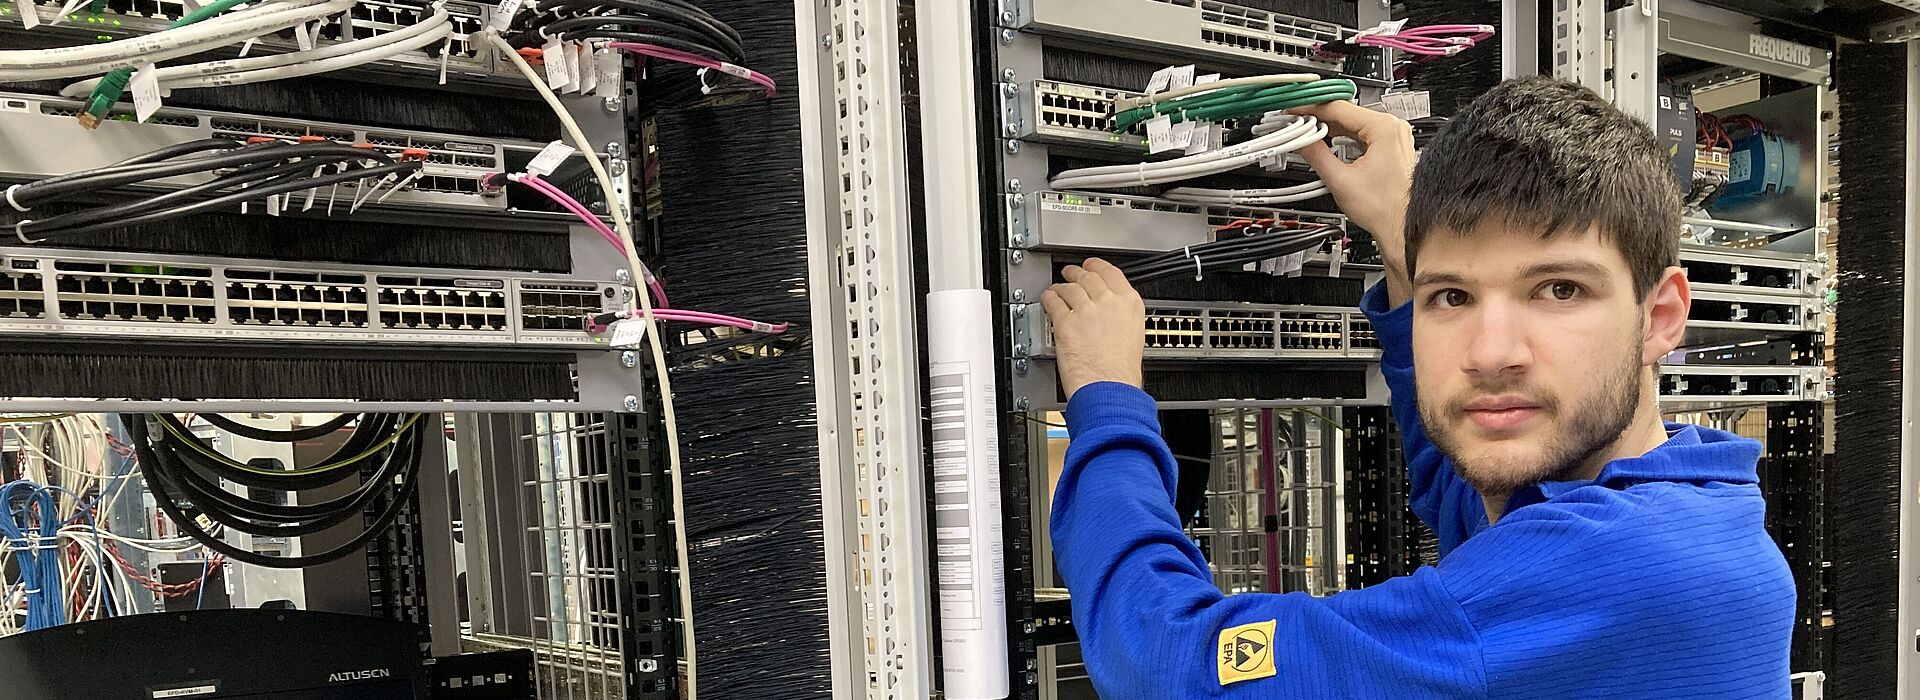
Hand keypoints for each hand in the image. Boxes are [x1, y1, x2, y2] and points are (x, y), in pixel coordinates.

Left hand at [1042, 259, 1144, 400]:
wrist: (1110, 388)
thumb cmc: (1121, 373)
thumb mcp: (1133, 335)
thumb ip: (1121, 318)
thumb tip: (1112, 315)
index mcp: (1130, 304)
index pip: (1111, 273)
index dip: (1098, 266)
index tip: (1092, 265)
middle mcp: (1109, 302)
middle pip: (1088, 276)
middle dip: (1077, 273)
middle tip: (1071, 273)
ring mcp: (1086, 310)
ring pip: (1069, 287)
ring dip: (1061, 286)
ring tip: (1057, 288)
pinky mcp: (1066, 322)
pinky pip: (1053, 301)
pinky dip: (1049, 298)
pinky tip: (1048, 299)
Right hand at [1290, 101, 1415, 303]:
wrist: (1402, 227)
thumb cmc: (1384, 209)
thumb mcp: (1340, 180)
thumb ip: (1315, 154)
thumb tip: (1299, 140)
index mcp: (1383, 128)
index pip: (1338, 108)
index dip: (1310, 109)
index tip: (1293, 111)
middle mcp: (1392, 127)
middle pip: (1345, 113)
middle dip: (1318, 118)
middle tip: (1294, 122)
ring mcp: (1393, 136)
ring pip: (1352, 122)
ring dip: (1329, 127)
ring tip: (1306, 132)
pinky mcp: (1391, 146)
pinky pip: (1361, 133)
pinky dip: (1342, 135)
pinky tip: (1327, 140)